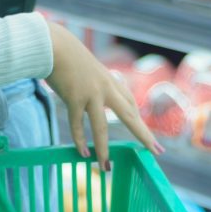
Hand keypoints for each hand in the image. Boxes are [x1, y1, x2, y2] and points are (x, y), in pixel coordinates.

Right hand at [45, 22, 164, 170]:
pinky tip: (82, 154)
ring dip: (102, 149)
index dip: (138, 119)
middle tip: (157, 150)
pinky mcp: (74, 98)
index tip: (146, 132)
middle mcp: (106, 89)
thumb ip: (92, 81)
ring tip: (105, 166)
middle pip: (129, 116)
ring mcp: (91, 94)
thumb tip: (88, 89)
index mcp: (110, 81)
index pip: (130, 103)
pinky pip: (78, 125)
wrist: (53, 45)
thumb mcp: (88, 67)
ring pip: (100, 127)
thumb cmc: (67, 55)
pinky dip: (79, 140)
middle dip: (143, 135)